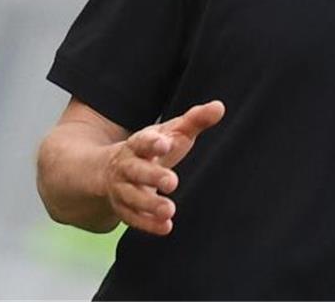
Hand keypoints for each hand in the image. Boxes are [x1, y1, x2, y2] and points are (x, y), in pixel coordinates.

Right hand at [102, 100, 224, 235]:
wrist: (115, 168)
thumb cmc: (157, 147)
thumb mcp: (173, 131)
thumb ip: (195, 120)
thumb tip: (219, 107)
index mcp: (138, 143)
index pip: (142, 141)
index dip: (152, 143)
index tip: (164, 144)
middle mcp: (126, 166)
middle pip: (136, 171)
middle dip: (152, 176)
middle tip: (172, 182)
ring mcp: (122, 188)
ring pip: (132, 197)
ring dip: (149, 205)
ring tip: (169, 210)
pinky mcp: (124, 208)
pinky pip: (132, 218)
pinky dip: (148, 224)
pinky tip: (166, 227)